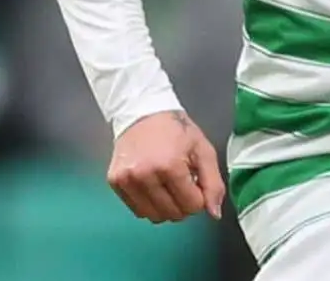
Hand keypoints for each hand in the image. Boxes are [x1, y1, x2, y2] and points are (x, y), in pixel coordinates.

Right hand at [107, 110, 224, 222]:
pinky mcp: (114, 181)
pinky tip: (153, 187)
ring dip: (166, 208)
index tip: (196, 184)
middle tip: (183, 186)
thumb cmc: (177, 131)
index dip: (199, 199)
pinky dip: (149, 205)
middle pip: (172, 214)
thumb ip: (213, 183)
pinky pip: (136, 210)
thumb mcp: (203, 150)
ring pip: (153, 216)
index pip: (192, 205)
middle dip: (183, 205)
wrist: (143, 112)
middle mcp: (145, 175)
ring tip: (168, 187)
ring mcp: (127, 179)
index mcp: (170, 166)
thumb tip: (215, 214)